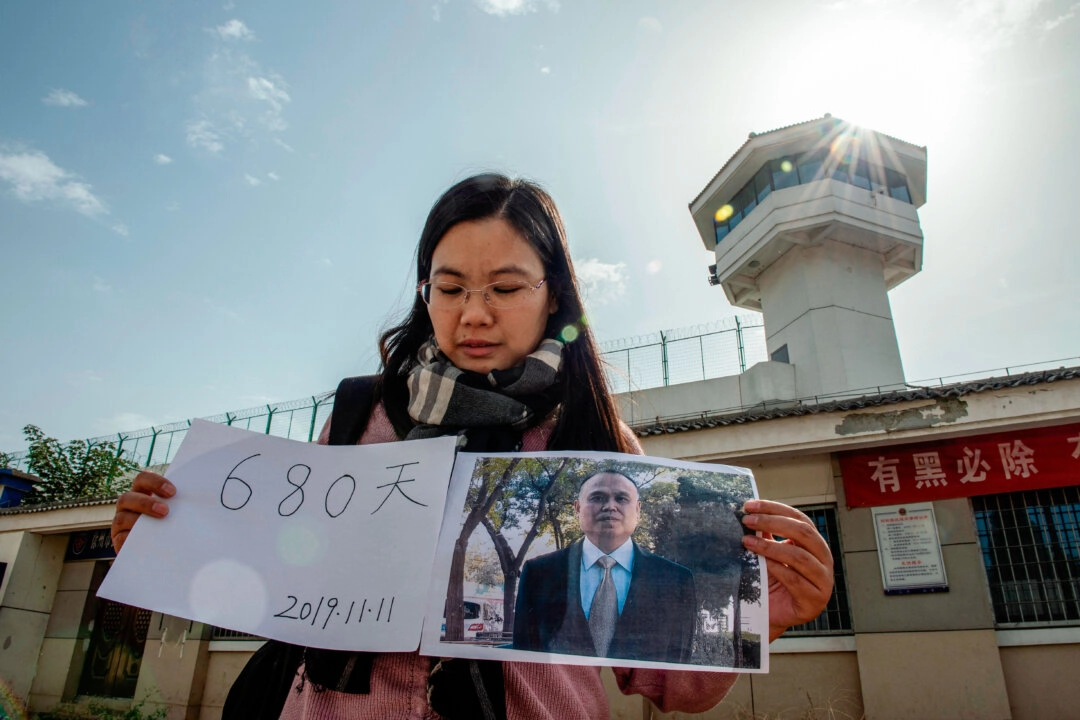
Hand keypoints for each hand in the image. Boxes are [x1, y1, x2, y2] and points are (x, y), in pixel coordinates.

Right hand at [111, 471, 175, 551]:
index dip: (155, 482)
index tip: (172, 492)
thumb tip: (205, 498)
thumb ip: (181, 503)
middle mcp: (128, 506)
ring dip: (138, 522)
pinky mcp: (119, 541)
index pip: (142, 479)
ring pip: (121, 518)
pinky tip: (147, 542)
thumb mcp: (177, 511)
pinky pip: (120, 539)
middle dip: (146, 503)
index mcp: (142, 493)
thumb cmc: (173, 525)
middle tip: (165, 510)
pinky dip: (132, 538)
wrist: (161, 550)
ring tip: (156, 528)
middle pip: (127, 498)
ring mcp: (120, 524)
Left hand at [741, 499, 833, 641]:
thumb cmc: (772, 581)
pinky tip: (762, 564)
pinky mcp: (814, 600)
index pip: (799, 518)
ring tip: (748, 542)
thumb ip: (765, 534)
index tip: (750, 505)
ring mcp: (823, 581)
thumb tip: (749, 512)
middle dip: (772, 523)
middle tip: (748, 521)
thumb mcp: (768, 553)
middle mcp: (823, 559)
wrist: (771, 615)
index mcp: (814, 544)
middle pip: (803, 533)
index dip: (774, 509)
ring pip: (799, 556)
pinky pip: (796, 580)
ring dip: (770, 547)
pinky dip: (777, 569)